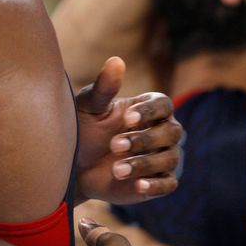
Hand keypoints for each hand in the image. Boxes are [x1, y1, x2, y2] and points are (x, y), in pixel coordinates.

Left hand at [75, 58, 181, 204]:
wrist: (74, 166)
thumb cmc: (83, 130)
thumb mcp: (89, 108)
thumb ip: (103, 88)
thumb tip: (116, 61)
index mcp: (147, 109)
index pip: (163, 105)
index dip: (148, 111)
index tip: (126, 118)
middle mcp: (161, 131)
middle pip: (171, 132)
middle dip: (144, 139)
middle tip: (114, 145)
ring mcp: (162, 157)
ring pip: (169, 158)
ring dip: (144, 163)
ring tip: (116, 169)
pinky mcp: (158, 181)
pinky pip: (168, 183)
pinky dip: (155, 184)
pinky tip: (138, 185)